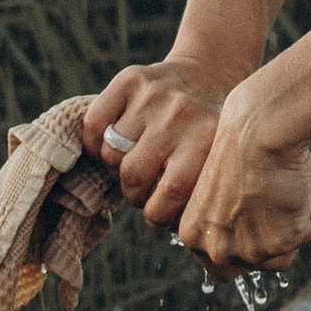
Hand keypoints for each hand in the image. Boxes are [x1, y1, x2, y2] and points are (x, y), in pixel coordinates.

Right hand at [83, 54, 237, 229]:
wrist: (207, 73)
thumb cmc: (209, 132)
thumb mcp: (217, 158)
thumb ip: (199, 191)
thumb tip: (185, 236)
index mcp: (207, 139)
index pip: (171, 193)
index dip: (156, 215)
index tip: (157, 215)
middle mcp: (180, 114)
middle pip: (133, 175)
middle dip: (133, 193)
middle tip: (143, 190)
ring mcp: (153, 95)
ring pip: (110, 153)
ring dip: (116, 167)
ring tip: (133, 163)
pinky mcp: (129, 80)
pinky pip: (92, 125)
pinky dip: (94, 143)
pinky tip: (112, 144)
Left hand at [175, 84, 310, 275]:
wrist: (259, 129)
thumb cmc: (242, 144)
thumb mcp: (219, 188)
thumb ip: (228, 218)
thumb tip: (253, 227)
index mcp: (192, 234)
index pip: (219, 264)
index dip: (243, 244)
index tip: (257, 222)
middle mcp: (216, 249)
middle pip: (255, 264)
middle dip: (271, 240)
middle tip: (277, 207)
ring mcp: (249, 250)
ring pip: (284, 254)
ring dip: (293, 223)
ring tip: (287, 187)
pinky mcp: (281, 243)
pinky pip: (309, 232)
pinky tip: (301, 183)